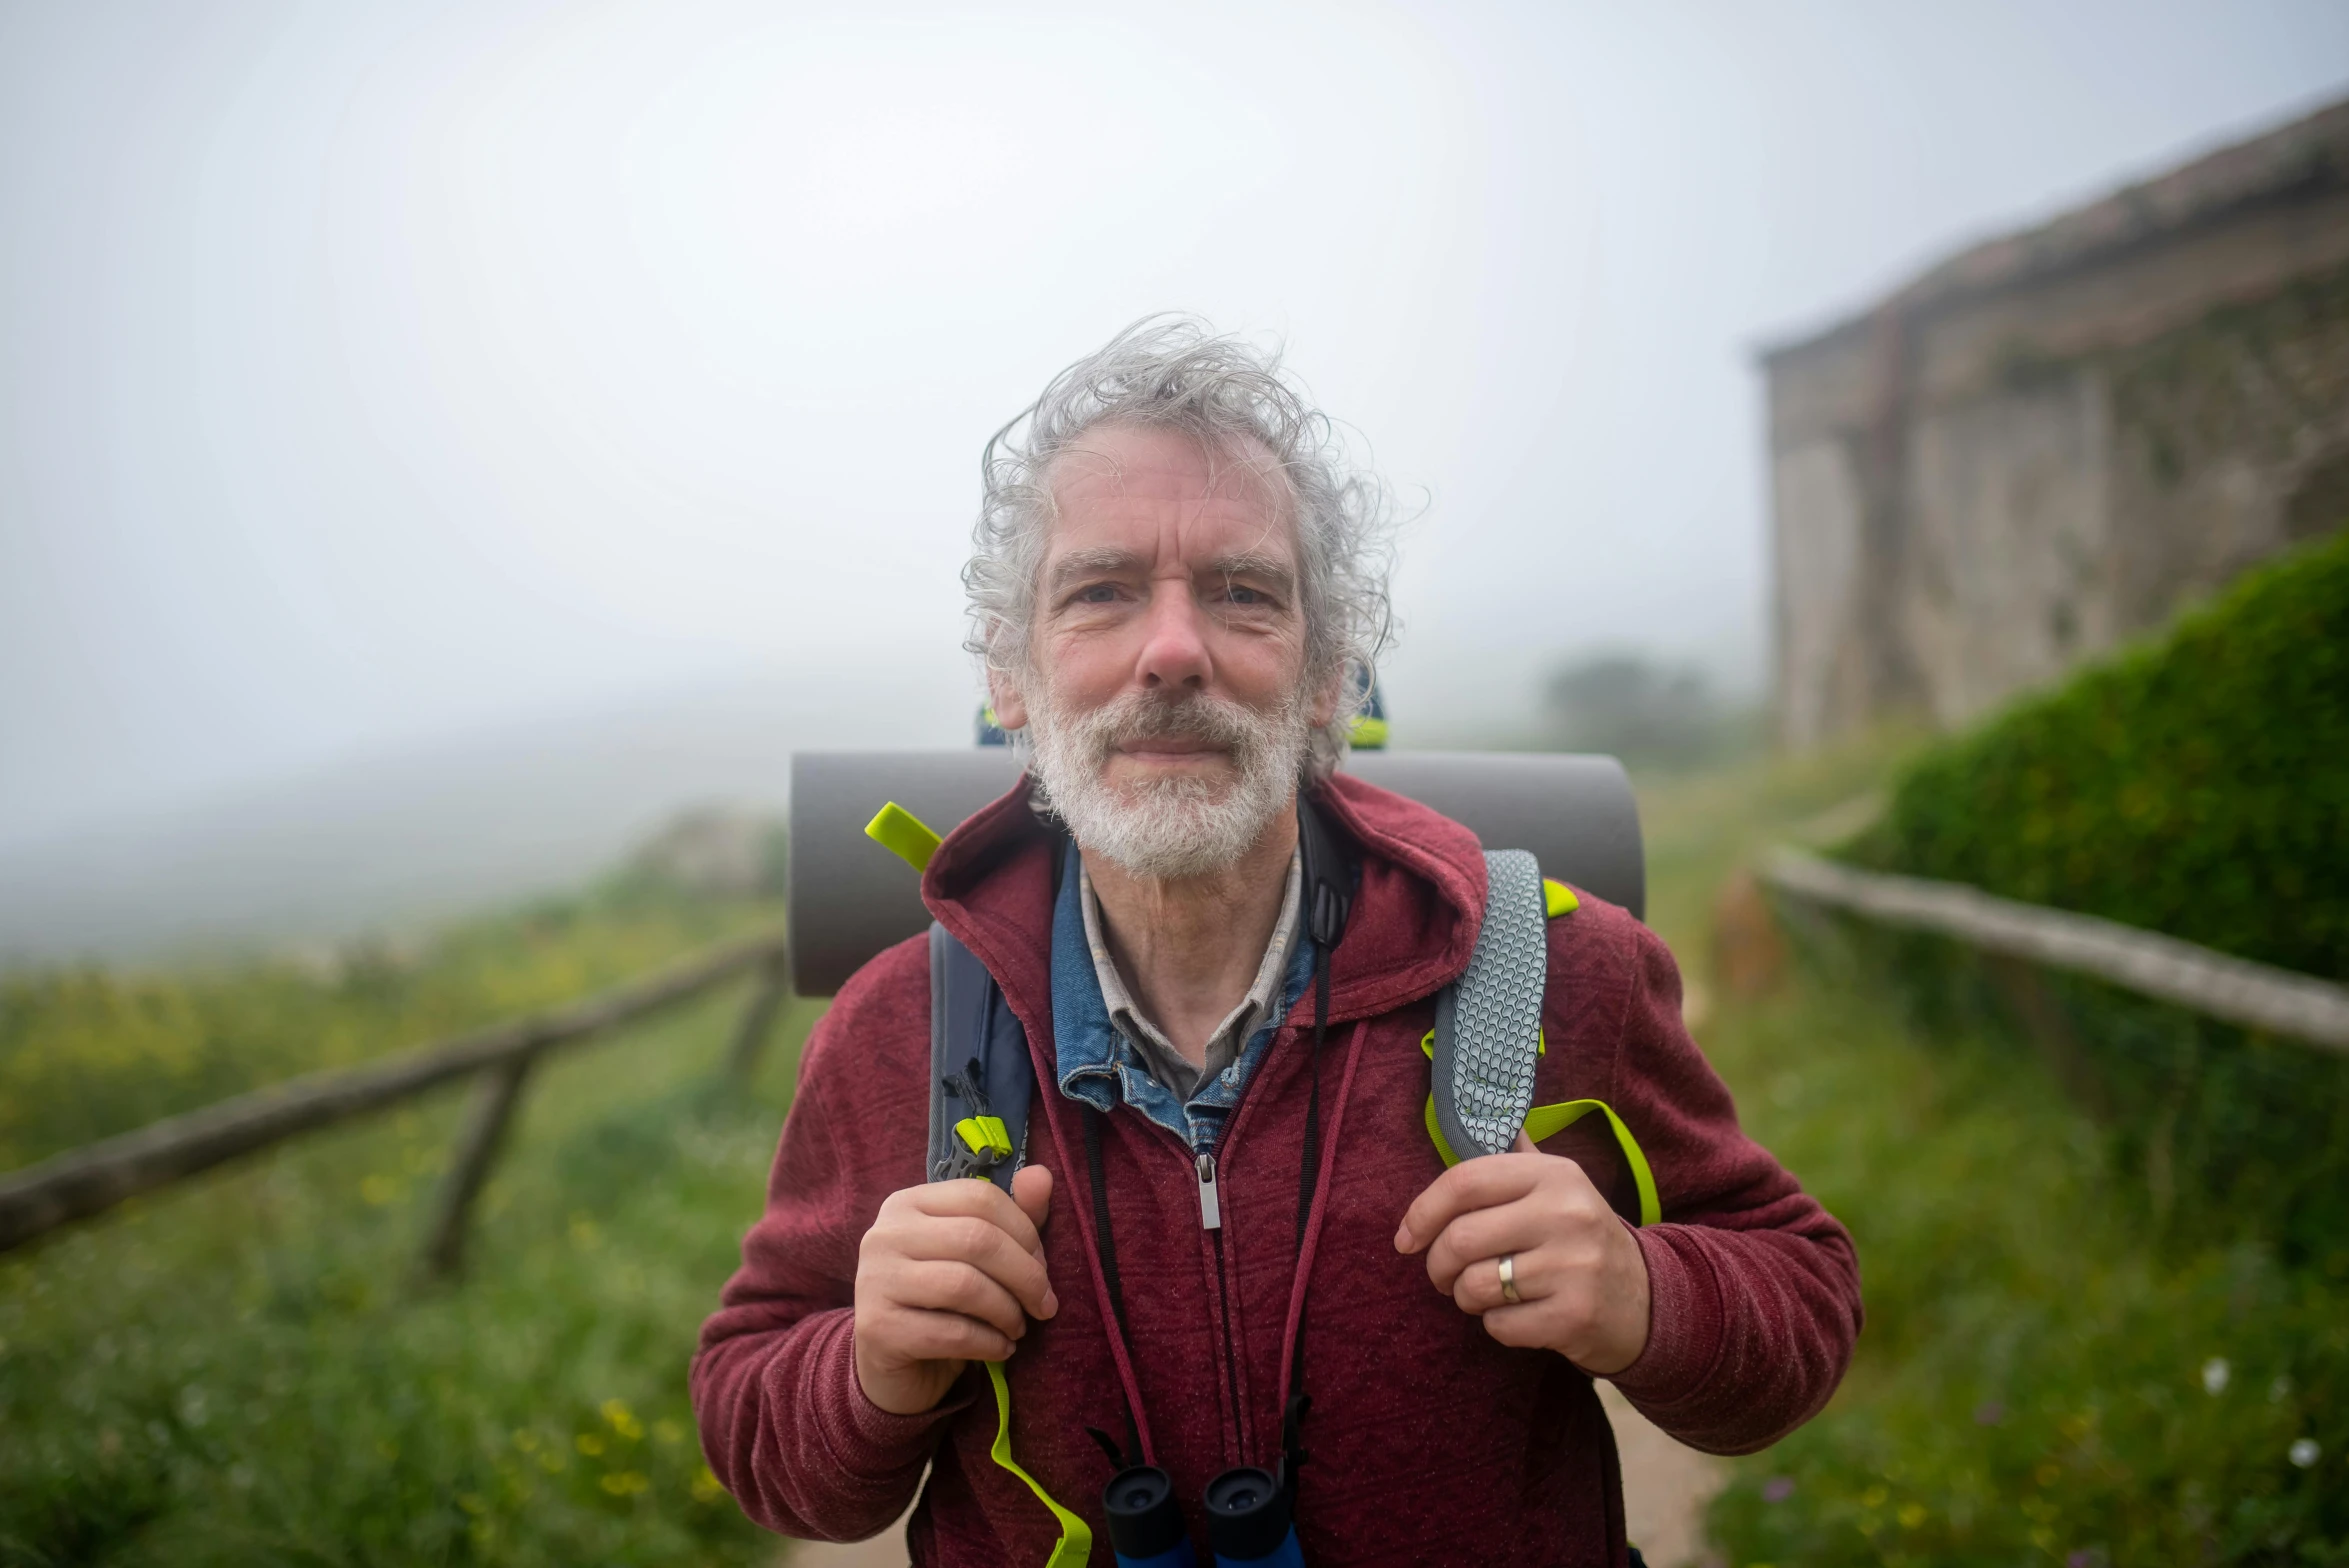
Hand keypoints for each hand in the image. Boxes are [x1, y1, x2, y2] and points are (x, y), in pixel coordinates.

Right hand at [853, 1165, 1057, 1414]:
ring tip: (1019, 1328)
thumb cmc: (940, 1305)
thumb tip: (1043, 1175)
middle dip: (1026, 1276)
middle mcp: (884, 1234)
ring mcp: (874, 1280)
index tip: (1044, 1267)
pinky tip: (1001, 1350)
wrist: (891, 1368)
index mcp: (908, 1203)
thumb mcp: (977, 1258)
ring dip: (1008, 1312)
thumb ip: (1012, 1217)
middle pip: (976, 1239)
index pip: (980, 1197)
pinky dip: (989, 1343)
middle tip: (1045, 1305)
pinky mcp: (877, 1328)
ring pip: (964, 1285)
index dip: (1025, 1231)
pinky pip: (951, 1332)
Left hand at [1393, 1134, 1651, 1374]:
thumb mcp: (1558, 1187)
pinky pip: (1500, 1326)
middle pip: (1461, 1239)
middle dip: (1437, 1264)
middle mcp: (1567, 1213)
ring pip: (1475, 1286)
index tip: (1406, 1238)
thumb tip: (1471, 1115)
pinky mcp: (1575, 1316)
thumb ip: (1514, 1158)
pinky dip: (1497, 1326)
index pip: (1464, 1181)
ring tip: (1485, 1293)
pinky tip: (1520, 1315)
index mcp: (1554, 1174)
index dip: (1422, 1211)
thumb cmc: (1581, 1237)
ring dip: (1465, 1297)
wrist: (1647, 1298)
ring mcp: (1574, 1266)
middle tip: (1443, 1275)